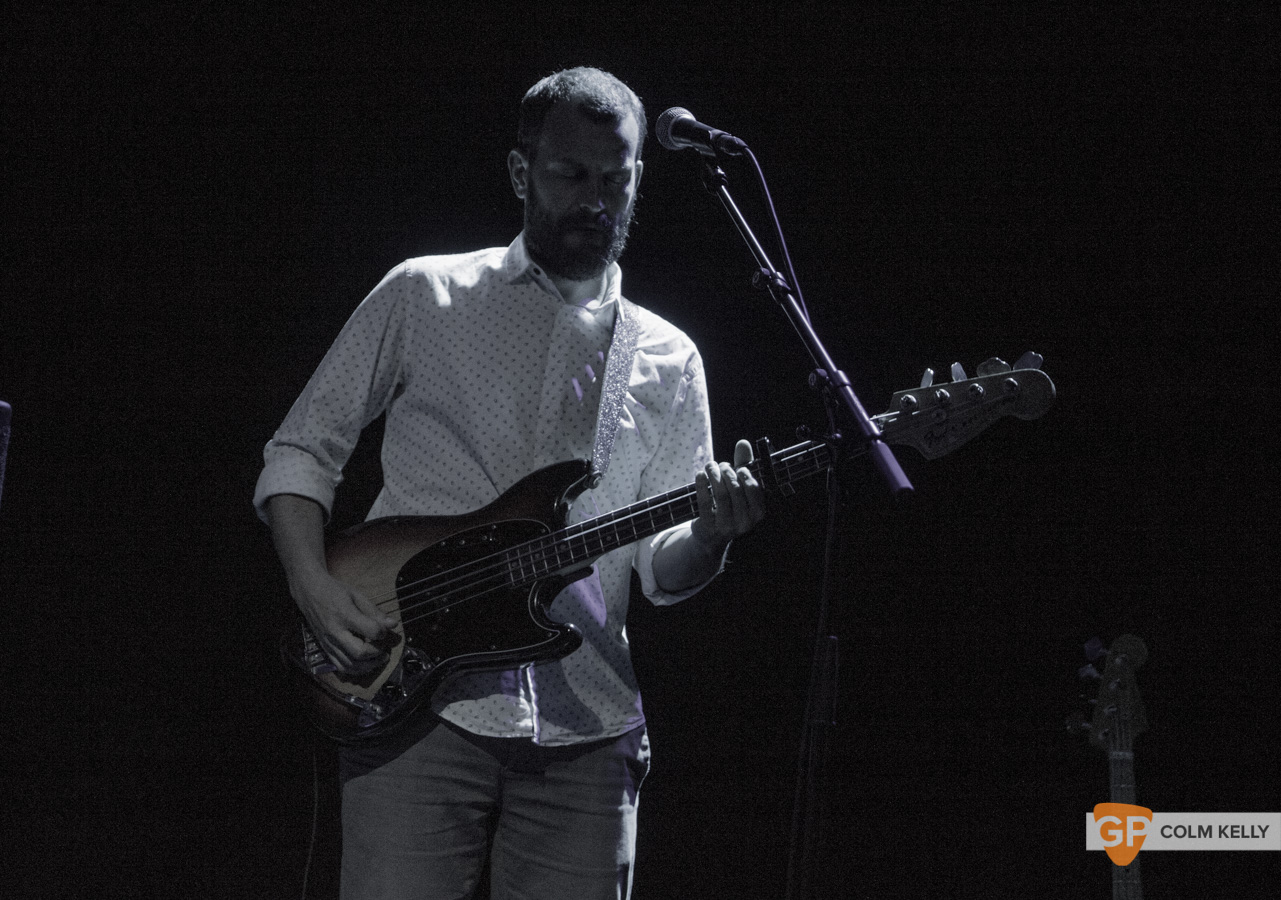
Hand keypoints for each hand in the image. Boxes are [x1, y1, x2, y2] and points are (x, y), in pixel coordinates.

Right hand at [292, 568, 396, 674]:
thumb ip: (374, 612)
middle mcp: (335, 632)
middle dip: (377, 654)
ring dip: (368, 665)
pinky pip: (340, 666)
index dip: (382, 633)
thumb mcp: (356, 596)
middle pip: (359, 653)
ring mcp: (328, 643)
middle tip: (385, 649)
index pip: (370, 631)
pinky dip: (354, 670)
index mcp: (345, 615)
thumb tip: (393, 624)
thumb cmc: (334, 591)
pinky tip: (364, 664)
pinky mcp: (324, 649)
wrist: (308, 592)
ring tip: (379, 659)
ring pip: (350, 664)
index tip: (385, 630)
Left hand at [689, 439, 766, 554]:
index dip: (745, 475)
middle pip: (736, 490)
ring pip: (721, 495)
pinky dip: (702, 485)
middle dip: (727, 472)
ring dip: (714, 475)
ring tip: (710, 465)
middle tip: (720, 465)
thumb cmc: (729, 505)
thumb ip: (744, 464)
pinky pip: (705, 502)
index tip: (737, 467)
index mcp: (758, 513)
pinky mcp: (709, 527)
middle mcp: (745, 522)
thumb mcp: (739, 486)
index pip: (754, 490)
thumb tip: (743, 443)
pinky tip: (700, 474)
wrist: (711, 535)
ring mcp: (727, 527)